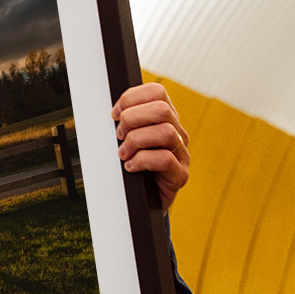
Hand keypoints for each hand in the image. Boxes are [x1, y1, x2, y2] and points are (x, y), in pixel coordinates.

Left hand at [112, 83, 189, 210]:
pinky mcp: (180, 175)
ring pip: (165, 132)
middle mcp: (177, 133)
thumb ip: (125, 122)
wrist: (142, 201)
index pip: (156, 92)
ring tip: (124, 153)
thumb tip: (112, 111)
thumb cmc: (132, 166)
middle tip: (119, 136)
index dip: (131, 98)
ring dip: (136, 141)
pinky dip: (141, 161)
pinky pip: (165, 159)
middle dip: (132, 119)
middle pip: (162, 109)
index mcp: (165, 119)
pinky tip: (131, 167)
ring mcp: (182, 154)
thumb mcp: (126, 139)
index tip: (114, 114)